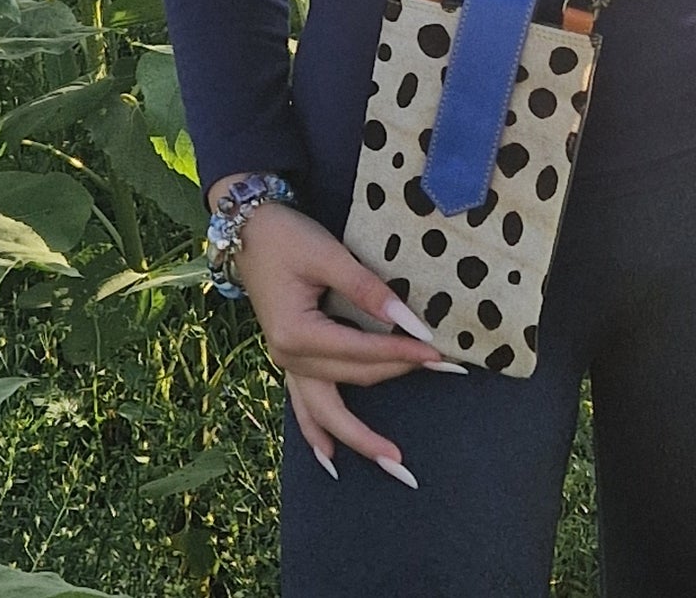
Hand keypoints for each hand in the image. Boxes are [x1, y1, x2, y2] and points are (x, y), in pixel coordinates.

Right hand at [210, 194, 459, 486]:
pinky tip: (330, 459)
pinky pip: (304, 407)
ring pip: (327, 411)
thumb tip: (407, 321)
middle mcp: (290, 358)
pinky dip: (317, 433)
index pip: (363, 352)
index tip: (440, 352)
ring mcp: (287, 364)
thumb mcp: (328, 255)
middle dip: (400, 378)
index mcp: (297, 335)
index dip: (403, 352)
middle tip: (447, 375)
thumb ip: (367, 289)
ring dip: (360, 438)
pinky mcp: (290, 359)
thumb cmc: (286, 238)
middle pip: (355, 379)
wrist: (247, 232)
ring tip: (394, 463)